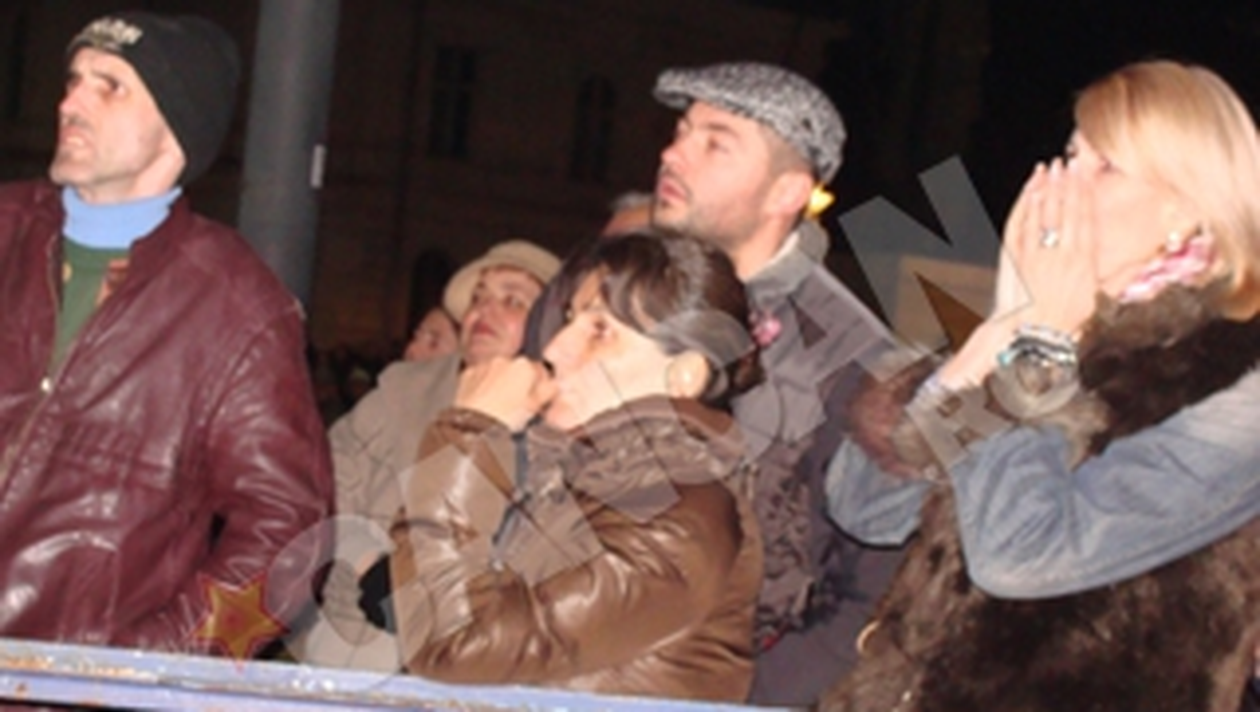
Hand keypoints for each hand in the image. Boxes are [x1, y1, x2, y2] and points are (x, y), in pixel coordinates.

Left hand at [454, 357, 555, 431]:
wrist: (476, 427)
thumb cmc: (505, 419)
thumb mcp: (534, 408)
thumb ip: (547, 392)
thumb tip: (553, 385)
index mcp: (524, 366)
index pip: (539, 370)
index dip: (540, 385)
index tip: (538, 397)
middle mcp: (503, 360)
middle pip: (517, 369)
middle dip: (518, 383)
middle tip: (517, 404)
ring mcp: (484, 366)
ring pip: (498, 372)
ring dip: (500, 383)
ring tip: (499, 405)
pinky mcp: (467, 374)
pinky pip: (480, 377)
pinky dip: (483, 386)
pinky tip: (485, 402)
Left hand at [1003, 158, 1099, 335]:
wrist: (1037, 334)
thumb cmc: (1069, 318)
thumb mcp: (1099, 296)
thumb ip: (1116, 273)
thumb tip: (1138, 259)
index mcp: (1084, 261)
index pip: (1086, 217)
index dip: (1085, 193)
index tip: (1086, 173)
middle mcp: (1062, 254)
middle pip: (1065, 210)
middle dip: (1066, 183)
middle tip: (1067, 162)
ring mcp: (1038, 255)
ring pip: (1042, 214)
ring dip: (1046, 189)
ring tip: (1048, 168)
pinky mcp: (1019, 260)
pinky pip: (1022, 227)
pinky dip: (1025, 207)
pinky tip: (1029, 193)